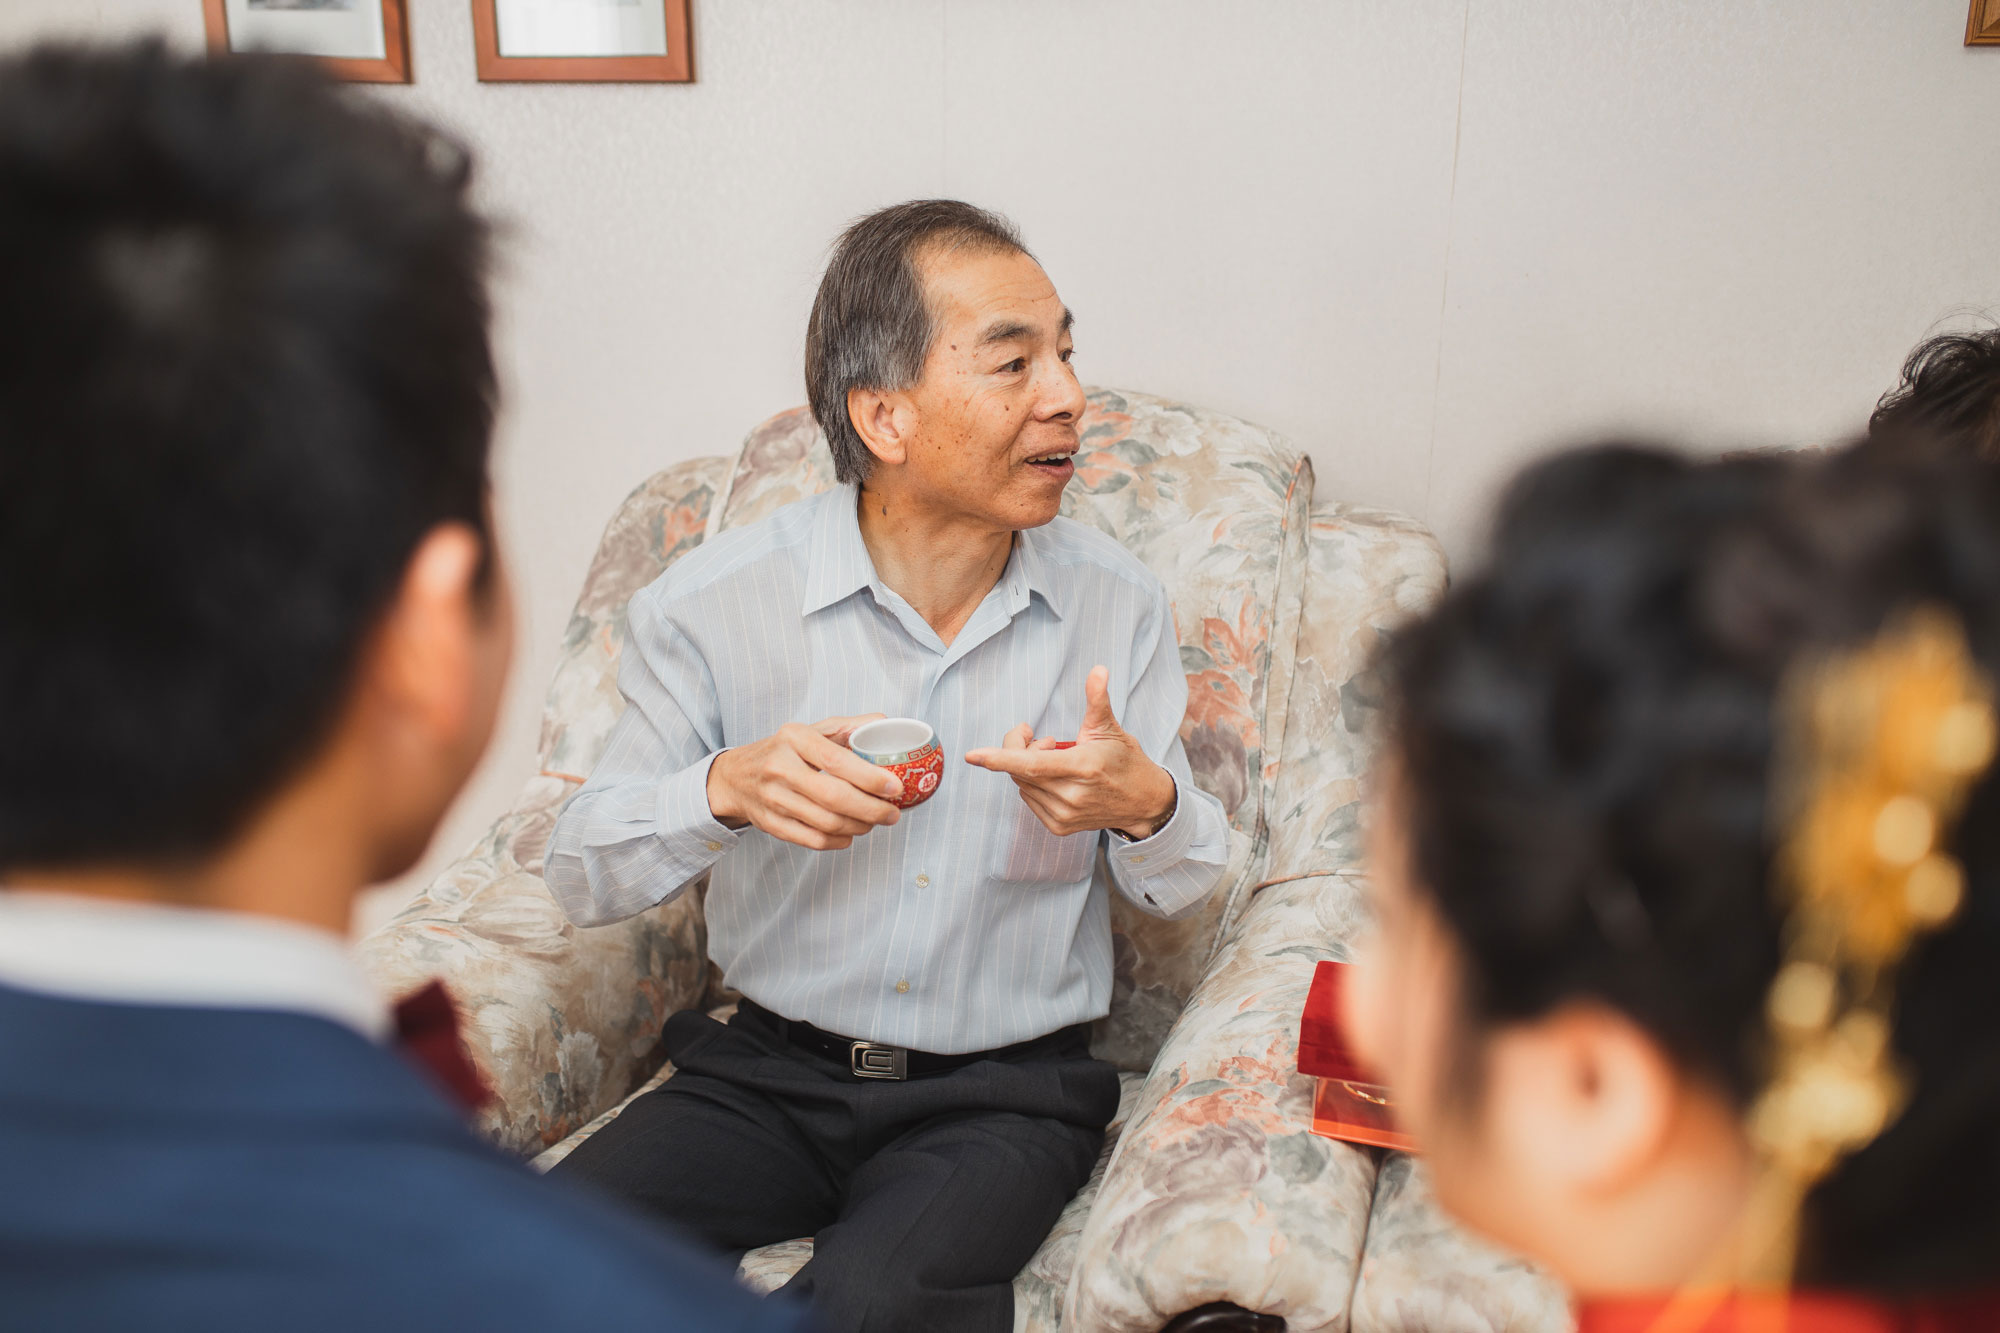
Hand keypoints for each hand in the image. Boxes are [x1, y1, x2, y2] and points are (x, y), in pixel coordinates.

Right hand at [707, 713, 904, 850]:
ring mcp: (773, 799)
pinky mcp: (770, 824)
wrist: (735, 777)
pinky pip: (812, 839)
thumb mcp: (810, 730)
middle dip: (871, 809)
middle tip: (892, 813)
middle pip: (833, 797)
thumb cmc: (782, 751)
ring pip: (826, 822)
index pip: (836, 760)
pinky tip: (850, 834)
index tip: (894, 787)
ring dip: (858, 826)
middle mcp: (780, 768)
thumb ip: (848, 727)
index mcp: (794, 738)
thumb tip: (885, 725)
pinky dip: (838, 841)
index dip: (869, 777)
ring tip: (874, 822)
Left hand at [964, 666, 1176, 839]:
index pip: (1031, 764)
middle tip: (1047, 739)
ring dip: (1029, 768)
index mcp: (1082, 767)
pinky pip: (1028, 799)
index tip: (972, 755)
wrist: (1143, 803)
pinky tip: (1056, 780)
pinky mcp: (1059, 827)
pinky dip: (1034, 785)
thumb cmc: (1126, 762)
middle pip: (1021, 769)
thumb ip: (1097, 700)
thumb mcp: (1111, 729)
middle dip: (1022, 748)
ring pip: (1022, 784)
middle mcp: (1071, 795)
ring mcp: (1064, 814)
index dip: (999, 757)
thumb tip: (1097, 669)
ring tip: (1057, 759)